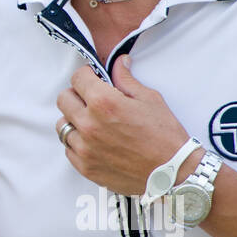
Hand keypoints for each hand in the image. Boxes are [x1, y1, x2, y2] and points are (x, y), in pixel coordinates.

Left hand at [54, 55, 195, 194]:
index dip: (87, 75)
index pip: (77, 78)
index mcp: (104, 103)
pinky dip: (77, 142)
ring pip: (62, 125)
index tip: (94, 79)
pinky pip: (68, 149)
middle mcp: (89, 124)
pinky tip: (94, 141)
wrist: (174, 174)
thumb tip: (119, 62)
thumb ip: (126, 79)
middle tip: (92, 99)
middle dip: (77, 94)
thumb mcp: (149, 99)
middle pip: (64, 99)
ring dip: (74, 119)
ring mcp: (85, 148)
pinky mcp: (85, 167)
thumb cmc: (165, 136)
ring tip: (93, 122)